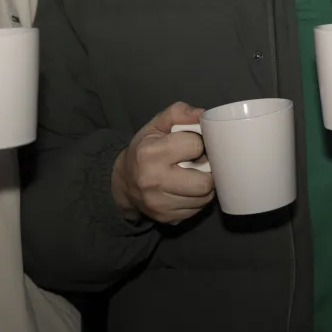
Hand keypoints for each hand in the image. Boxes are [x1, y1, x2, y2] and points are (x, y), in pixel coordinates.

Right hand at [109, 102, 210, 223]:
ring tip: (195, 176)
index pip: (195, 146)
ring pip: (204, 198)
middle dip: (208, 171)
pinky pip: (197, 210)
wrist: (123, 182)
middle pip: (205, 181)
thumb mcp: (156, 126)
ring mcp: (159, 203)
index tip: (193, 145)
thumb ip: (178, 113)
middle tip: (200, 164)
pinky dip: (197, 199)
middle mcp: (154, 180)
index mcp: (151, 153)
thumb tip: (202, 114)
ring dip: (205, 186)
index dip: (199, 143)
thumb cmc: (144, 149)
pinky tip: (188, 190)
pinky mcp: (166, 218)